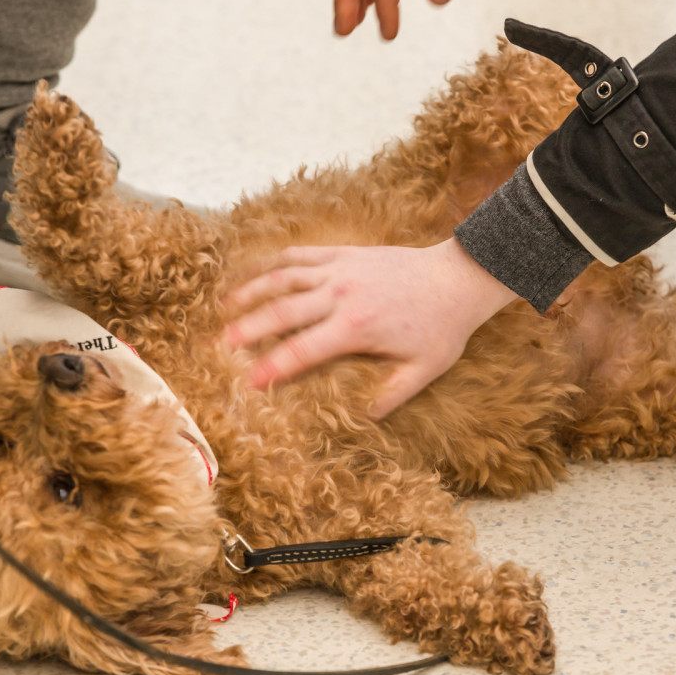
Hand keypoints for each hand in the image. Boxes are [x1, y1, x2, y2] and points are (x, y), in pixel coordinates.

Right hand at [225, 237, 517, 416]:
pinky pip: (299, 256)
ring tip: (222, 310)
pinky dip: (271, 263)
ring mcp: (340, 269)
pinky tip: (252, 273)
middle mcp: (341, 295)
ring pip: (282, 278)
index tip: (247, 384)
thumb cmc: (442, 329)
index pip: (301, 351)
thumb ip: (390, 396)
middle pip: (281, 312)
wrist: (457, 278)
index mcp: (356, 328)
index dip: (271, 368)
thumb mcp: (423, 371)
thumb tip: (363, 421)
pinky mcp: (343, 253)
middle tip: (218, 347)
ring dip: (249, 293)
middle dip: (246, 330)